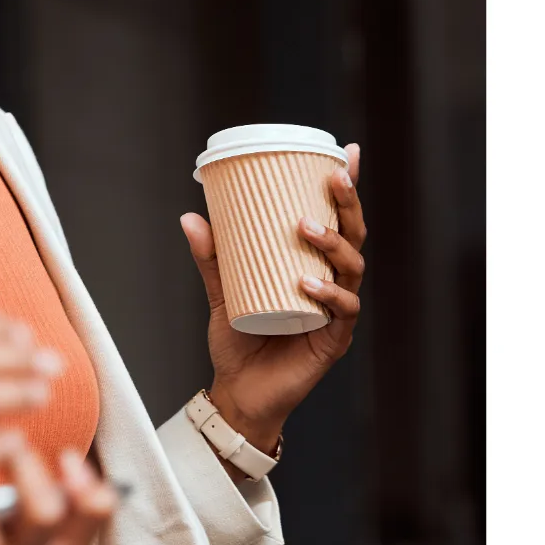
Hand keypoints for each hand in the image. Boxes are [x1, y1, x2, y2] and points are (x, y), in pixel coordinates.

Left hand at [179, 143, 368, 450]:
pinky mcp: (333, 340)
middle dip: (348, 206)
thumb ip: (211, 257)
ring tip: (306, 228)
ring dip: (333, 244)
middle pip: (354, 237)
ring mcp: (336, 312)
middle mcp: (332, 284)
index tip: (348, 152)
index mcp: (314, 266)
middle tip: (332, 180)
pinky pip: (342, 312)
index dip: (348, 188)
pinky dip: (327, 294)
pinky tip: (307, 283)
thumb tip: (190, 216)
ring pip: (352, 269)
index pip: (337, 221)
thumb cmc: (239, 340)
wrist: (239, 392)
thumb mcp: (221, 291)